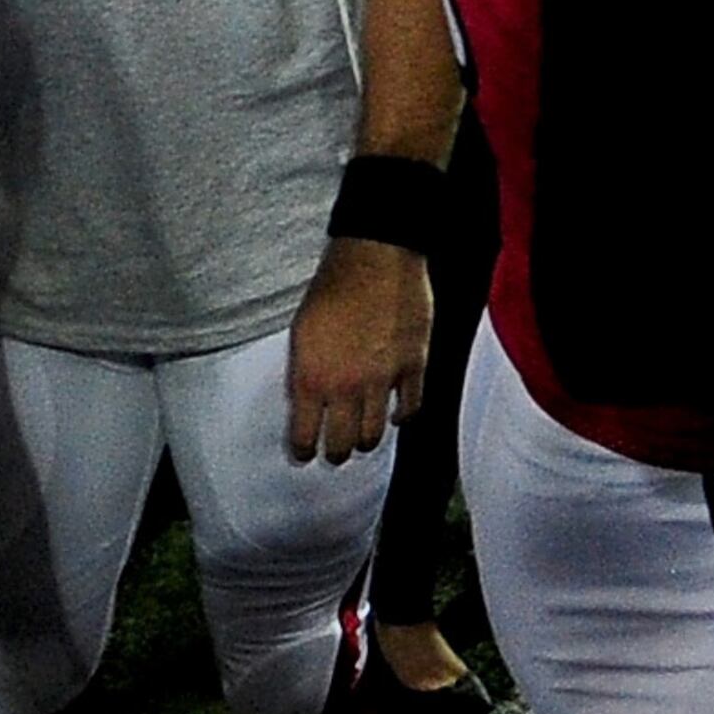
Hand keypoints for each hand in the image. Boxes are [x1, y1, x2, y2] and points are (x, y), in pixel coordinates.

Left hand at [282, 236, 429, 464]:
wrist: (374, 256)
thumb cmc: (331, 287)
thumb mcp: (300, 331)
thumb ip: (303, 371)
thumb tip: (304, 401)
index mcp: (310, 375)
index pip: (303, 434)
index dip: (303, 451)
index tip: (303, 457)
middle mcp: (345, 385)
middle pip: (342, 443)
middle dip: (335, 453)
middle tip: (334, 454)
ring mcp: (382, 379)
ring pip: (374, 434)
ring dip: (366, 440)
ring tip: (361, 440)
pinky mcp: (413, 368)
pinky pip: (409, 409)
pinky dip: (401, 416)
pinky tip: (394, 415)